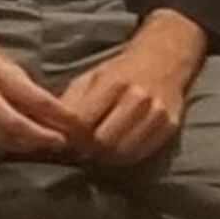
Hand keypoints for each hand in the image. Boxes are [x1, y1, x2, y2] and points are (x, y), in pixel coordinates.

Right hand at [0, 0, 85, 160]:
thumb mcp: (1, 58)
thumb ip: (22, 83)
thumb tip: (48, 107)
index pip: (37, 102)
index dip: (60, 118)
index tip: (78, 126)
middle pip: (20, 128)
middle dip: (45, 140)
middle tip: (65, 145)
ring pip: (3, 140)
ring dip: (27, 148)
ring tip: (45, 149)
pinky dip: (4, 148)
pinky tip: (16, 148)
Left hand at [58, 10, 205, 166]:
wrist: (163, 60)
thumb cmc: (119, 72)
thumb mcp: (89, 78)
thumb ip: (70, 103)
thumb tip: (49, 128)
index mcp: (113, 83)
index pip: (82, 122)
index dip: (69, 136)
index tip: (63, 140)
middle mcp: (138, 98)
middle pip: (102, 142)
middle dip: (86, 149)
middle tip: (79, 150)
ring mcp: (157, 113)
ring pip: (122, 152)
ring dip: (104, 157)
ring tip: (95, 152)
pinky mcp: (170, 126)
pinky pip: (141, 154)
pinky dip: (124, 158)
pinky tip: (114, 151)